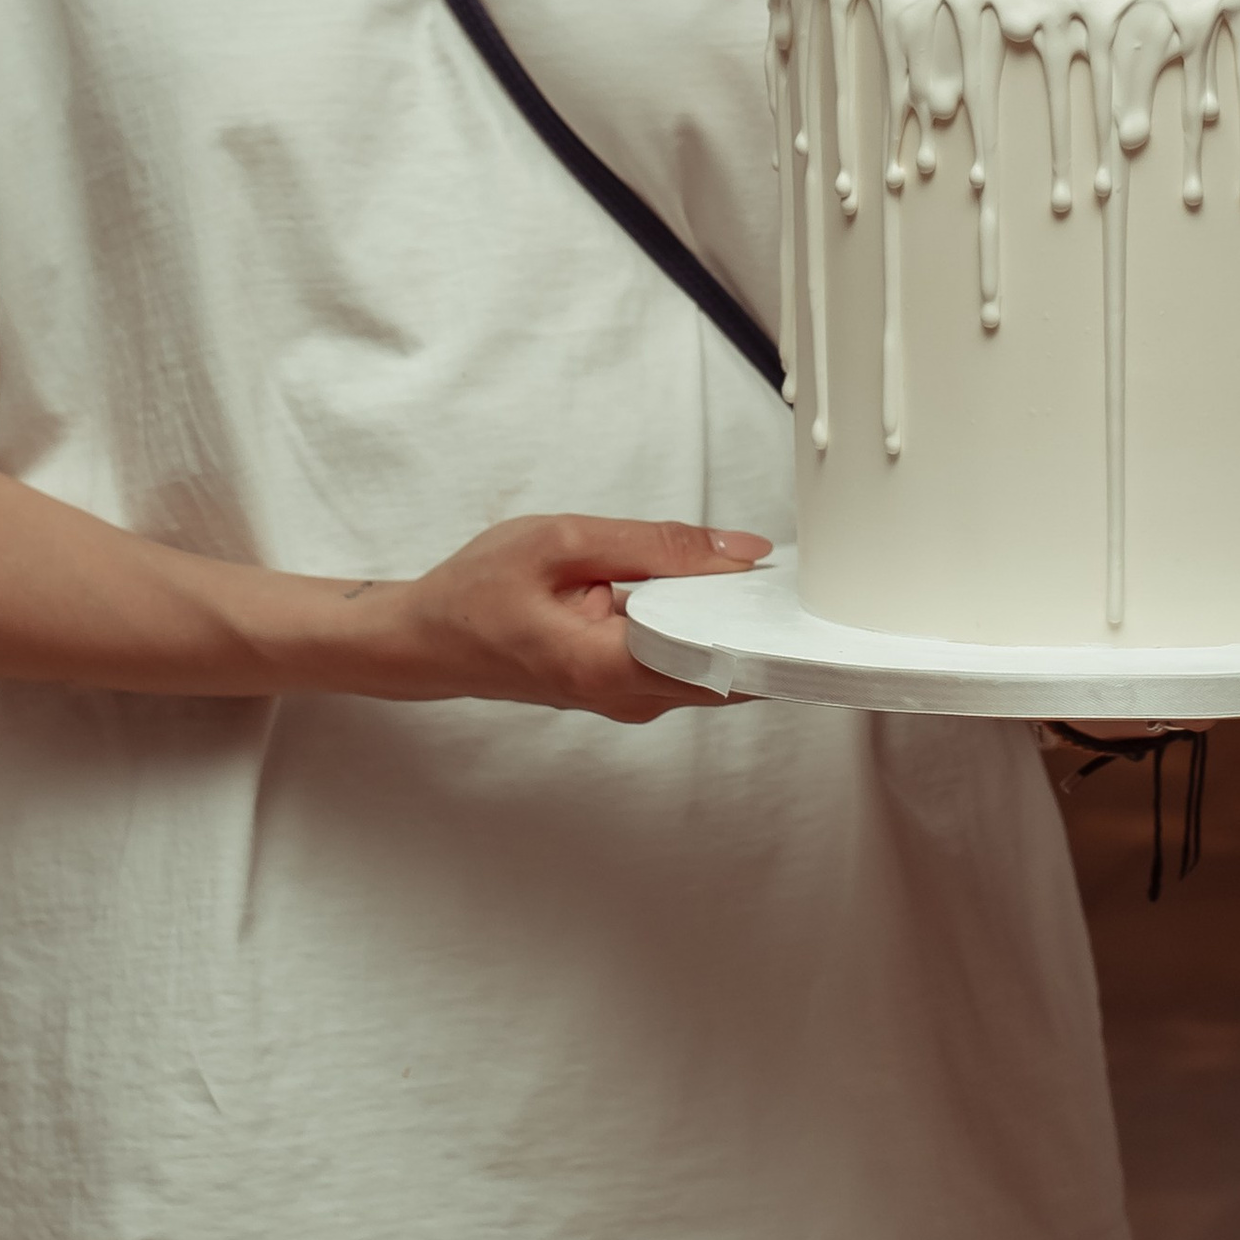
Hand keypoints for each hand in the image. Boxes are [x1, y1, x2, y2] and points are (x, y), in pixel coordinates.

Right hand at [344, 515, 769, 724]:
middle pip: (729, 673)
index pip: (723, 666)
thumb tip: (740, 549)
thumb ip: (655, 545)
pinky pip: (685, 661)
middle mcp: (629, 697)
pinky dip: (706, 628)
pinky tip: (723, 593)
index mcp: (611, 668)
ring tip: (774, 580)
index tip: (815, 607)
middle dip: (768, 628)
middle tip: (810, 581)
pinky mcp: (625, 686)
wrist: (424, 640)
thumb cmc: (476, 593)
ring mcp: (629, 697)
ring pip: (711, 668)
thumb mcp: (562, 542)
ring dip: (739, 625)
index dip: (775, 636)